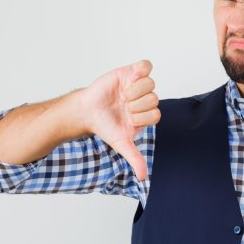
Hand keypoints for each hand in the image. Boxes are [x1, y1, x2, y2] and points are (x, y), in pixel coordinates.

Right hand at [79, 59, 160, 180]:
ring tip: (122, 95)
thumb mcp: (121, 144)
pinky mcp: (131, 72)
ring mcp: (139, 86)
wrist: (87, 111)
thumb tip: (143, 177)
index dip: (141, 116)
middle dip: (135, 105)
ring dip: (134, 90)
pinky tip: (130, 78)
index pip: (156, 114)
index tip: (128, 118)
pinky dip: (140, 70)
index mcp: (147, 115)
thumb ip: (134, 158)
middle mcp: (145, 100)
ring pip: (150, 83)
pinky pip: (146, 66)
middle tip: (123, 106)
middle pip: (153, 98)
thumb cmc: (105, 126)